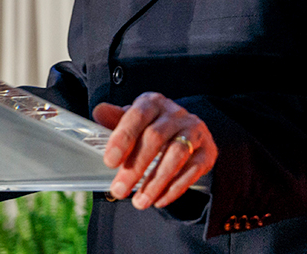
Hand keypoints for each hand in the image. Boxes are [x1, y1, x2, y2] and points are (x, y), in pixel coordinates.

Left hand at [93, 92, 216, 209]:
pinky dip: (175, 188)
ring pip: (176, 155)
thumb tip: (99, 111)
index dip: (123, 138)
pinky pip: (192, 170)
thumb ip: (116, 120)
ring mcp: (194, 130)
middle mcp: (175, 113)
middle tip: (119, 190)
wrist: (188, 130)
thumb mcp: (133, 120)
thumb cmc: (152, 126)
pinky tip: (159, 200)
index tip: (109, 162)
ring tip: (140, 202)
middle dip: (135, 167)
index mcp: (153, 103)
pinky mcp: (207, 150)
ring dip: (156, 182)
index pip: (137, 116)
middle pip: (155, 138)